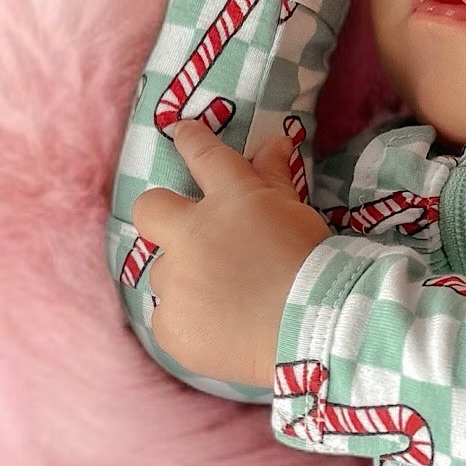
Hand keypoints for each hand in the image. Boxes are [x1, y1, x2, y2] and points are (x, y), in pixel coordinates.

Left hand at [132, 116, 332, 388]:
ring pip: (166, 273)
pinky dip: (190, 323)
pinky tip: (220, 330)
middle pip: (149, 208)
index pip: (201, 153)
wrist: (316, 329)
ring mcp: (176, 282)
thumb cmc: (314, 266)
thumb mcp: (297, 214)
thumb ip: (274, 179)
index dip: (190, 140)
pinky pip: (169, 319)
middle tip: (184, 232)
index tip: (183, 134)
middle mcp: (192, 234)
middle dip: (160, 212)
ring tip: (227, 301)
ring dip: (188, 280)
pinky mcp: (171, 326)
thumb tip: (274, 142)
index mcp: (229, 199)